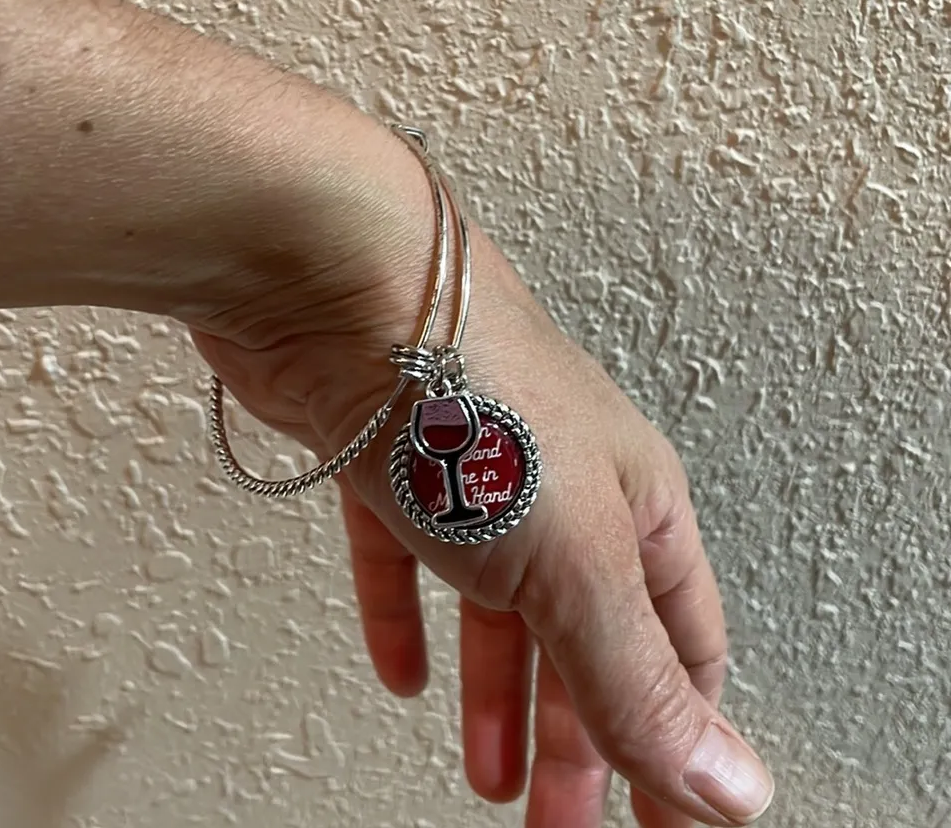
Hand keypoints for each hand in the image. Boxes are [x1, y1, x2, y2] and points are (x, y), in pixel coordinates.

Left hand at [188, 118, 773, 827]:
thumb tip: (726, 785)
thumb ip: (639, 677)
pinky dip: (408, 623)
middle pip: (586, 640)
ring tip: (490, 776)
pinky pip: (404, 564)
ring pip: (500, 609)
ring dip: (502, 696)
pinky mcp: (384, 466)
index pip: (679, 652)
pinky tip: (401, 671)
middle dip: (581, 741)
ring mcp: (468, 475)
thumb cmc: (466, 391)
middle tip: (562, 822)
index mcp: (629, 507)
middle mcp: (558, 487)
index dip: (677, 748)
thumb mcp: (574, 562)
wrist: (333, 285)